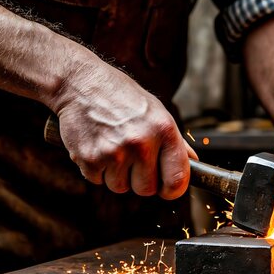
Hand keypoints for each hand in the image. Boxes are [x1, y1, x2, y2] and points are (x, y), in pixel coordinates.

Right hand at [50, 62, 196, 199]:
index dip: (172, 189)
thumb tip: (193, 163)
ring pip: (120, 188)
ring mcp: (114, 152)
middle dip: (139, 180)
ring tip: (112, 147)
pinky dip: (96, 169)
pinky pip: (97, 181)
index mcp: (163, 130)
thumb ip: (174, 140)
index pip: (177, 179)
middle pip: (146, 189)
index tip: (166, 188)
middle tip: (131, 159)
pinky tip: (96, 145)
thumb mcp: (155, 111)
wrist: (79, 83)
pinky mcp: (89, 158)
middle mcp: (141, 143)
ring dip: (115, 175)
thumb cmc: (120, 96)